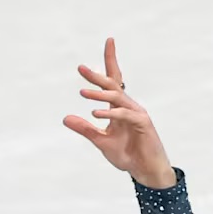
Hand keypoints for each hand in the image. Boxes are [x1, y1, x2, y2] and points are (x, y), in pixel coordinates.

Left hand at [62, 38, 176, 188]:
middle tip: (81, 68)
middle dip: (97, 76)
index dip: (111, 60)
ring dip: (99, 94)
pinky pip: (125, 114)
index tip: (109, 41)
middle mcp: (128, 106)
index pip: (113, 80)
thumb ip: (85, 129)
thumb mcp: (101, 142)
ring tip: (82, 93)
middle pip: (113, 84)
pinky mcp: (143, 124)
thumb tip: (66, 118)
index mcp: (119, 107)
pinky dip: (111, 113)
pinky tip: (96, 114)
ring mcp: (137, 114)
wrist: (146, 172)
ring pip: (117, 97)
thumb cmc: (128, 155)